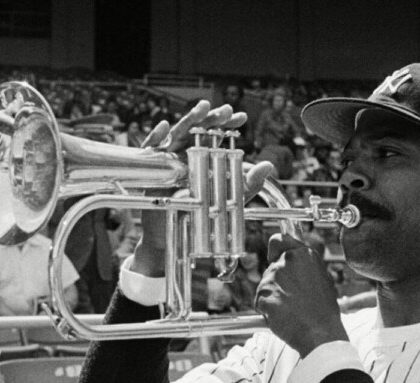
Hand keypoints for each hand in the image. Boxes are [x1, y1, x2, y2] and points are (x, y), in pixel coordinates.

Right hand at [131, 100, 273, 276]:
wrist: (175, 236)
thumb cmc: (200, 216)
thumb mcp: (230, 199)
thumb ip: (249, 183)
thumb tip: (268, 165)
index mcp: (203, 157)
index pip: (215, 135)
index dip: (227, 124)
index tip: (241, 117)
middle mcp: (185, 155)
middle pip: (196, 130)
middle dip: (210, 118)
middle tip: (225, 110)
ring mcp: (168, 160)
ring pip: (176, 135)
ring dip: (188, 120)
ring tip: (202, 109)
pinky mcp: (152, 171)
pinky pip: (151, 150)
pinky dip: (156, 137)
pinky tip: (166, 126)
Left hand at [256, 233, 348, 355]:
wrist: (320, 333)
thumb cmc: (323, 311)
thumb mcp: (322, 280)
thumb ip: (305, 268)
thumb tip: (295, 262)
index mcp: (304, 255)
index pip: (278, 240)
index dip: (275, 250)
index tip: (274, 256)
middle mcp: (287, 261)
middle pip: (271, 268)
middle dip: (276, 282)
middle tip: (293, 299)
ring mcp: (273, 277)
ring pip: (265, 286)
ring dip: (272, 297)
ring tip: (291, 310)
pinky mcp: (263, 294)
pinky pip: (260, 302)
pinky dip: (267, 310)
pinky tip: (283, 316)